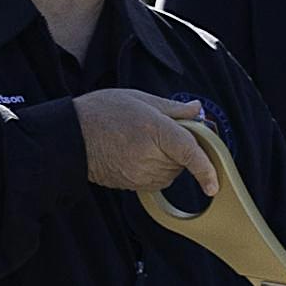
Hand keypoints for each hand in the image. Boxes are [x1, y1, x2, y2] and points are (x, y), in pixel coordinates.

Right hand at [76, 88, 223, 197]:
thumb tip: (196, 110)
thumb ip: (173, 109)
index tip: (214, 184)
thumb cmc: (101, 113)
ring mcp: (141, 174)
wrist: (72, 136)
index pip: (189, 152)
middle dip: (179, 147)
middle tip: (158, 130)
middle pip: (183, 160)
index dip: (206, 169)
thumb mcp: (140, 99)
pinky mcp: (134, 186)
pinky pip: (158, 180)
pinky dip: (156, 169)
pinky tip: (138, 153)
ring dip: (168, 159)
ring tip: (143, 141)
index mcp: (155, 130)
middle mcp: (150, 156)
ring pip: (172, 173)